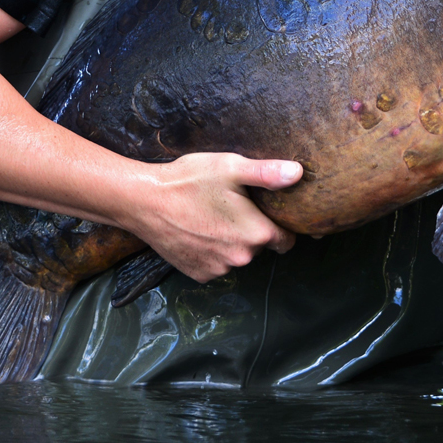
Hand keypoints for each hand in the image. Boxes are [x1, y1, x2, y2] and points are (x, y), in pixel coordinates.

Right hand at [119, 152, 302, 282]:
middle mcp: (241, 258)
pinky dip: (212, 251)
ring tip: (215, 215)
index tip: (272, 213)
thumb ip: (267, 173)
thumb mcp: (231, 167)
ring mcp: (218, 269)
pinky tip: (199, 229)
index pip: (287, 240)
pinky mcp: (198, 274)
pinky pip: (216, 264)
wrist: (144, 202)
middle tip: (236, 206)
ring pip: (238, 256)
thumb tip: (298, 173)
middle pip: (261, 247)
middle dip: (253, 230)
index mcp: (256, 234)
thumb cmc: (189, 181)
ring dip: (232, 241)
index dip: (282, 225)